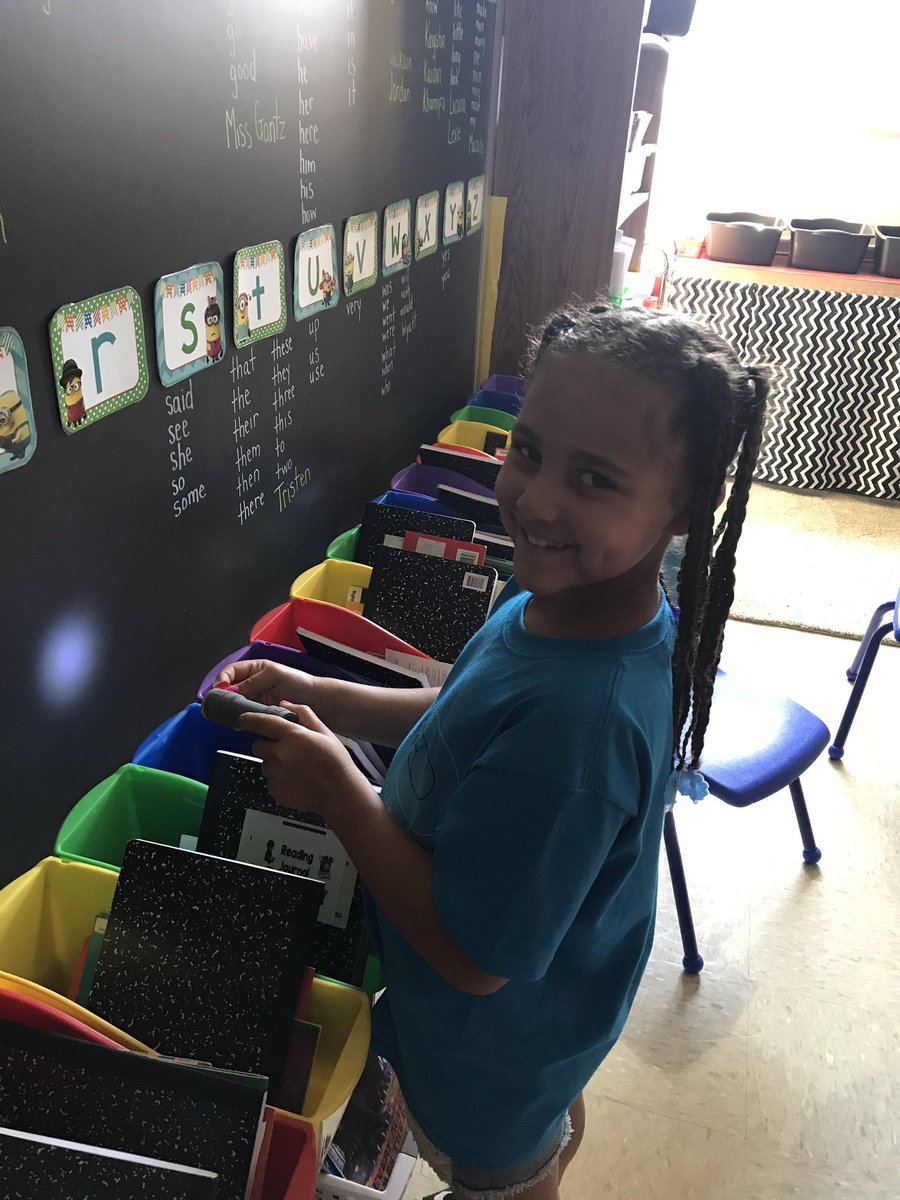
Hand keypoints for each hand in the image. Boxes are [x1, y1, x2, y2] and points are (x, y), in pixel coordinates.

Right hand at [215, 659, 317, 708]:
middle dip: (222, 696)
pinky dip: (239, 718)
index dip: (222, 680)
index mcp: (254, 669)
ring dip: (230, 709)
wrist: (315, 701)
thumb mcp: (275, 675)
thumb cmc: (299, 683)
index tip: (220, 690)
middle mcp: (251, 683)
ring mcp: (254, 699)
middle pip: (228, 689)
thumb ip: (253, 681)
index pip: (229, 672)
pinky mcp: (259, 713)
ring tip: (229, 715)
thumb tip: (232, 689)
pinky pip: (244, 715)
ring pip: (234, 703)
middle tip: (219, 706)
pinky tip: (239, 722)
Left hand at [238, 702, 366, 819]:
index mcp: (292, 736)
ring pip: (264, 763)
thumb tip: (285, 704)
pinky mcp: (274, 789)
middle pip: (258, 745)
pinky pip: (270, 780)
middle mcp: (279, 754)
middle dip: (268, 745)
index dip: (250, 719)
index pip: (262, 722)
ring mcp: (275, 773)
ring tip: (295, 767)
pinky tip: (295, 779)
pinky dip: (279, 778)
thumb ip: (303, 714)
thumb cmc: (335, 763)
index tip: (244, 718)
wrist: (339, 793)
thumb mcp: (324, 731)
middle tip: (286, 750)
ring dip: (274, 763)